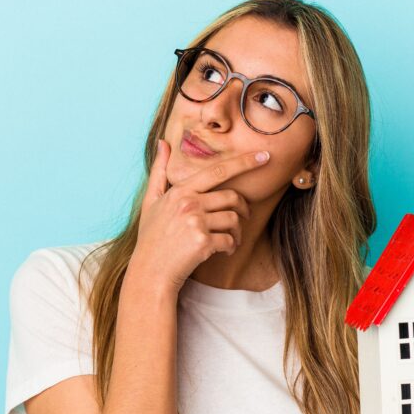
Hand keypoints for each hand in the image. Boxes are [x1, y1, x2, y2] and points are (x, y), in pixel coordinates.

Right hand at [130, 138, 269, 290]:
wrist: (150, 271)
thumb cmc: (151, 237)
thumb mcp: (150, 201)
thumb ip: (158, 171)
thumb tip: (162, 142)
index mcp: (181, 190)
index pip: (218, 170)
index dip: (244, 162)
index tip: (264, 156)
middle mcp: (189, 203)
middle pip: (232, 197)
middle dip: (243, 208)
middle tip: (244, 217)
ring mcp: (195, 222)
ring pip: (234, 219)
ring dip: (237, 231)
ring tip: (229, 239)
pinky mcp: (202, 242)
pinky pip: (230, 240)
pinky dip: (231, 247)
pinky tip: (223, 251)